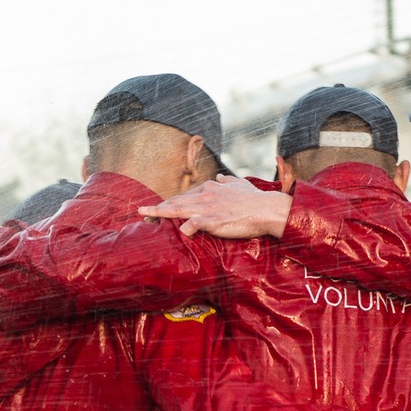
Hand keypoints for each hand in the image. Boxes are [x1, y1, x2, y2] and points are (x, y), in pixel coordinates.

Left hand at [138, 175, 292, 238]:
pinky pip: (192, 224)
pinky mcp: (213, 220)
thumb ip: (228, 181)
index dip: (169, 202)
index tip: (159, 208)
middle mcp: (205, 195)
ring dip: (158, 213)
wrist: (268, 209)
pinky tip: (174, 233)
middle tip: (142, 214)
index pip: (184, 195)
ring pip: (177, 209)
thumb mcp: (240, 184)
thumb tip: (221, 177)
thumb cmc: (255, 199)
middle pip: (175, 201)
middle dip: (157, 208)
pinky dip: (182, 228)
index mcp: (210, 187)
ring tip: (144, 217)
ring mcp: (208, 207)